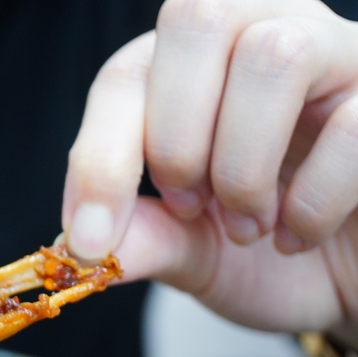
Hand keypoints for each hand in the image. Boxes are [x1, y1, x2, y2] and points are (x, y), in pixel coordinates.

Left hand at [62, 0, 357, 332]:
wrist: (344, 282)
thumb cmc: (263, 254)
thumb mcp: (188, 254)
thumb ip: (141, 239)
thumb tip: (74, 245)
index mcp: (189, 69)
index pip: (126, 75)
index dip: (98, 158)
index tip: (87, 241)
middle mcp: (261, 36)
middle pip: (198, 18)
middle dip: (174, 136)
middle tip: (188, 206)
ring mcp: (337, 57)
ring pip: (273, 54)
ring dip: (242, 165)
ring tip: (249, 226)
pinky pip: (352, 125)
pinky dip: (310, 201)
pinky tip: (299, 235)